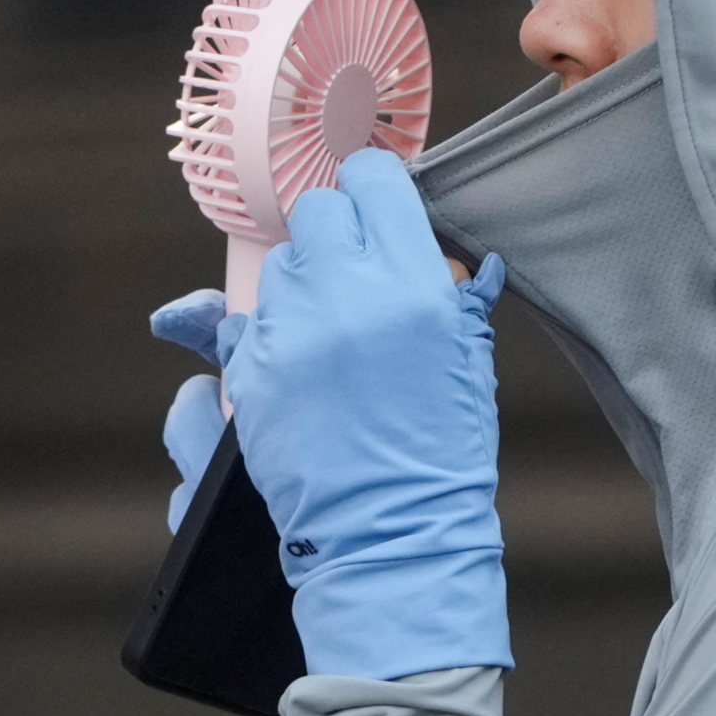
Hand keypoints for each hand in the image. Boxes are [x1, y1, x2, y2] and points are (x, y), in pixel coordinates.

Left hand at [147, 149, 509, 680]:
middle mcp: (344, 296)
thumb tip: (457, 262)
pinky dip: (275, 334)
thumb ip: (455, 298)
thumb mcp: (469, 361)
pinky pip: (248, 320)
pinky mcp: (247, 373)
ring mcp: (288, 334)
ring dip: (307, 284)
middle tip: (361, 273)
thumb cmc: (441, 452)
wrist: (394, 535)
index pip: (373, 180)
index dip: (377, 189)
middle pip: (319, 211)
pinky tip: (305, 367)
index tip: (380, 204)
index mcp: (411, 284)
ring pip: (284, 265)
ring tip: (334, 334)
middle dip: (341, 234)